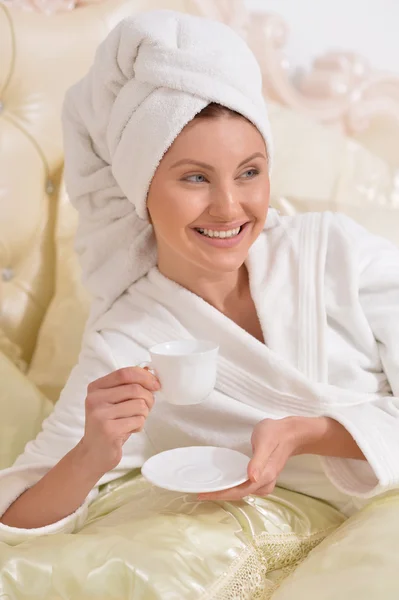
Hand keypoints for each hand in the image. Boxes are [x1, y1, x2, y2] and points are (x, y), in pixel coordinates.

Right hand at [79, 367, 159, 476]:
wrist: (93, 454)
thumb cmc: (109, 425)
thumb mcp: (114, 402)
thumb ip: (127, 386)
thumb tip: (148, 371)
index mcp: (95, 388)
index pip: (124, 373)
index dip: (145, 376)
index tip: (156, 384)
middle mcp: (95, 399)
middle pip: (135, 389)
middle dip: (149, 398)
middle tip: (147, 408)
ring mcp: (100, 415)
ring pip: (140, 405)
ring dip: (144, 414)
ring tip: (134, 420)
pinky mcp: (109, 430)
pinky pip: (138, 421)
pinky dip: (140, 425)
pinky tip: (130, 430)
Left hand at [198, 416, 364, 501]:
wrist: (291, 432)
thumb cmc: (275, 434)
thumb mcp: (265, 442)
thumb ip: (258, 460)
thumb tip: (252, 478)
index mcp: (264, 477)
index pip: (238, 491)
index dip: (220, 494)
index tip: (202, 494)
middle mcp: (263, 483)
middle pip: (239, 495)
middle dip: (220, 495)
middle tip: (200, 492)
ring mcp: (263, 481)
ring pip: (242, 492)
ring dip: (226, 493)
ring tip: (209, 489)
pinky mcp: (262, 477)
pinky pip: (244, 487)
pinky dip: (233, 487)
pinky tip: (224, 482)